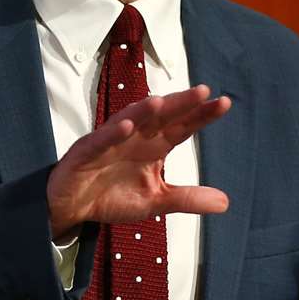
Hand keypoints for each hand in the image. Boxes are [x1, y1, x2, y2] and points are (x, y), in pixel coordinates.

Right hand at [47, 85, 231, 238]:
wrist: (73, 208)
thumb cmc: (112, 195)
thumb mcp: (156, 201)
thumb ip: (187, 199)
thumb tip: (225, 202)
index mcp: (153, 147)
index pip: (182, 127)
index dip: (201, 115)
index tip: (224, 102)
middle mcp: (135, 138)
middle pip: (160, 117)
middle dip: (179, 104)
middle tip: (202, 91)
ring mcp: (110, 142)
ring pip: (129, 120)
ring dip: (143, 110)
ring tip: (162, 101)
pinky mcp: (86, 152)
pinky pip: (101, 140)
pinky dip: (112, 133)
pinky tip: (126, 126)